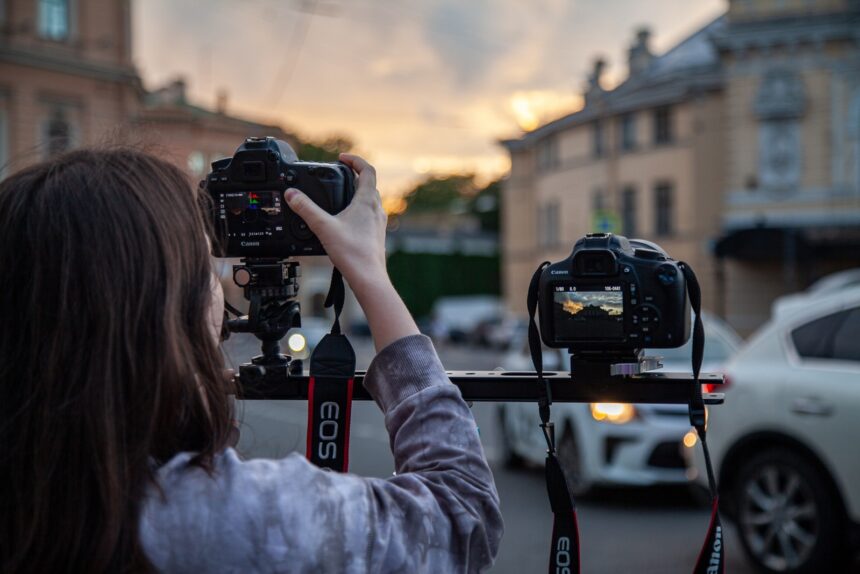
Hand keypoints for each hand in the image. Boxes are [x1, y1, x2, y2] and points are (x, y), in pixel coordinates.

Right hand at [284, 153, 387, 298]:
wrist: (369, 277)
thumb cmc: (352, 253)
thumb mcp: (323, 227)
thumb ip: (306, 209)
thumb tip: (292, 194)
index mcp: (367, 202)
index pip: (368, 171)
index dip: (355, 160)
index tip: (342, 158)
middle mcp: (376, 210)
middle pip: (369, 185)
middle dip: (355, 176)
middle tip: (340, 174)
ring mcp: (378, 223)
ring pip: (371, 200)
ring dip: (358, 193)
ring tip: (341, 196)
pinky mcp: (376, 235)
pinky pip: (370, 216)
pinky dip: (359, 211)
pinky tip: (346, 221)